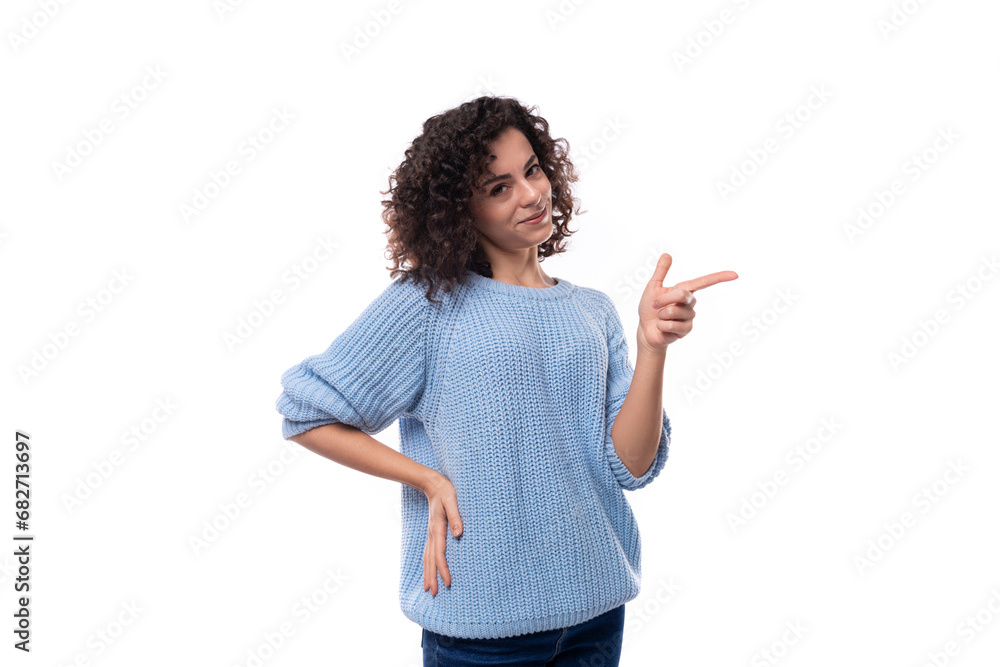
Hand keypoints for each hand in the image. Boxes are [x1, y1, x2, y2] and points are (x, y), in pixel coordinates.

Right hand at [422, 474, 462, 595]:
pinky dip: (428, 564)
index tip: (448, 583)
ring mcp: (430, 534)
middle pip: (430, 560)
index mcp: (437, 529)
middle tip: (434, 594)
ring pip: (427, 558)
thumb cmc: (446, 491)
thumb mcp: (453, 500)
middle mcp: (432, 534)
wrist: (433, 484)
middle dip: (432, 577)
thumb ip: (456, 516)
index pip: (439, 554)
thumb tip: (459, 534)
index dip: (443, 569)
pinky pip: (429, 552)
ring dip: (428, 573)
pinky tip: (430, 570)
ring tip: (429, 589)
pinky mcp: (433, 533)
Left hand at [638, 253, 737, 351]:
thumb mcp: (653, 287)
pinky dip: (661, 325)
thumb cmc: (649, 308)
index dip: (720, 277)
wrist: (646, 330)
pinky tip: (662, 327)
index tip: (735, 275)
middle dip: (664, 299)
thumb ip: (661, 272)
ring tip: (660, 318)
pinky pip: (671, 325)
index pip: (704, 282)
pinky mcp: (686, 330)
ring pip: (674, 311)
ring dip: (661, 315)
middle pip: (682, 295)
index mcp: (684, 290)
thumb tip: (667, 254)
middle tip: (654, 304)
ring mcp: (690, 317)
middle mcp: (690, 303)